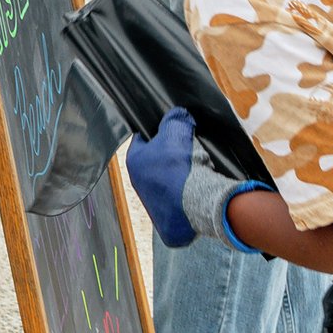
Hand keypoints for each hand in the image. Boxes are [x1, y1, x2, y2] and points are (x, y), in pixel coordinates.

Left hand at [126, 107, 266, 251]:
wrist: (196, 204)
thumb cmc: (180, 166)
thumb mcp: (177, 129)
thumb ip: (175, 117)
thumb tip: (178, 115)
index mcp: (134, 160)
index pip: (142, 138)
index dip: (158, 130)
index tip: (171, 129)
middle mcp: (138, 184)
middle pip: (156, 159)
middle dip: (171, 153)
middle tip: (186, 147)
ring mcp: (152, 203)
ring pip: (168, 180)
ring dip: (181, 173)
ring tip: (196, 168)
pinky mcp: (167, 218)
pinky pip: (179, 199)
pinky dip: (188, 192)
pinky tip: (198, 186)